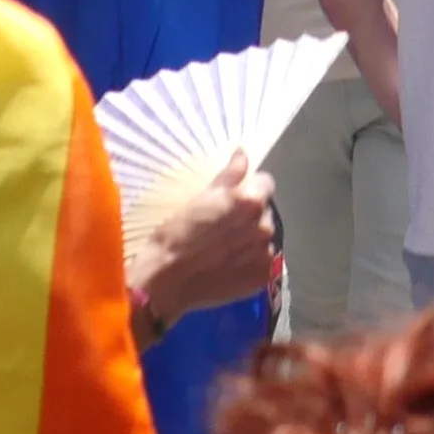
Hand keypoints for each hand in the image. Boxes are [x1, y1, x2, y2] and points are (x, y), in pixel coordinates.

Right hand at [127, 149, 279, 321]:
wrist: (167, 279)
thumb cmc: (178, 233)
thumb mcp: (201, 197)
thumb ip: (229, 175)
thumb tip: (243, 154)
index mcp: (250, 202)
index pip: (266, 183)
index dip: (250, 186)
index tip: (234, 196)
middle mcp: (264, 227)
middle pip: (265, 210)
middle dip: (250, 212)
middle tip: (225, 223)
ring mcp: (265, 255)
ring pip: (264, 236)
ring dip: (252, 236)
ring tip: (226, 245)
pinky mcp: (261, 278)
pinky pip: (263, 261)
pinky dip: (251, 260)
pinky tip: (230, 262)